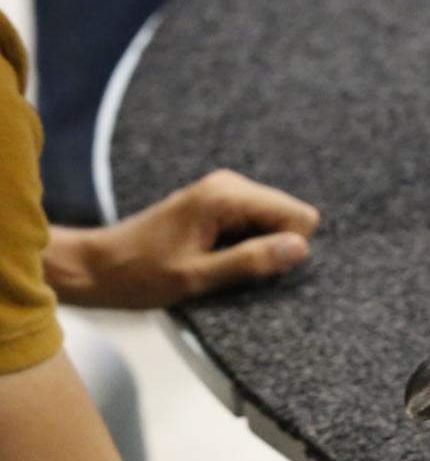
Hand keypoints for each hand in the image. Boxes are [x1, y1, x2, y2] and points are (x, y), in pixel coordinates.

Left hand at [45, 169, 320, 309]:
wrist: (96, 266)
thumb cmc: (141, 275)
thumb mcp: (197, 276)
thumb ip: (250, 261)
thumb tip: (301, 248)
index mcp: (226, 196)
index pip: (299, 216)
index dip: (284, 249)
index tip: (250, 267)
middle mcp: (230, 184)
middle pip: (289, 216)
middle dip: (272, 247)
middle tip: (230, 267)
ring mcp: (224, 190)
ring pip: (275, 220)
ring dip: (256, 248)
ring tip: (219, 263)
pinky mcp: (218, 202)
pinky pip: (256, 222)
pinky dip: (245, 244)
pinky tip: (216, 256)